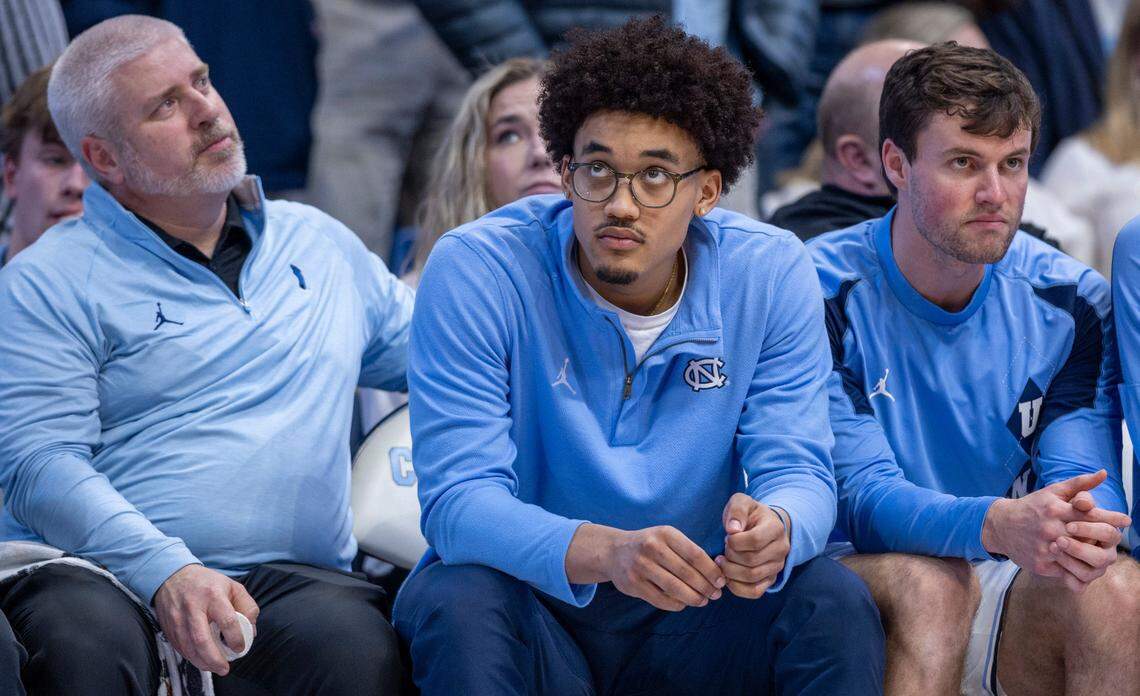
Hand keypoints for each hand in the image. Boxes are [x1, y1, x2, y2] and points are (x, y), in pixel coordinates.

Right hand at [154, 564, 259, 674]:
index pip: (227, 621)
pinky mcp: (169, 627)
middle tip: (225, 668)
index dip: (235, 638)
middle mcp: (193, 607)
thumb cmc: (207, 583)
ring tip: (215, 667)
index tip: (240, 647)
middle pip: (202, 640)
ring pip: (189, 647)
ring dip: (202, 662)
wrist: (173, 576)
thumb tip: (250, 631)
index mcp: (213, 595)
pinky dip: (191, 657)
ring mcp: (178, 618)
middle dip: (215, 659)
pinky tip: (201, 660)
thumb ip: (247, 607)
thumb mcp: (233, 586)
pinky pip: (180, 648)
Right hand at [566, 523, 724, 611]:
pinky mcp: (633, 584)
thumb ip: (688, 551)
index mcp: (665, 533)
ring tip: (703, 601)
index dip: (711, 570)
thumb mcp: (666, 537)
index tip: (721, 581)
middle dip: (705, 587)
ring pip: (675, 588)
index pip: (695, 554)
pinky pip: (661, 599)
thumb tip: (716, 574)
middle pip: (686, 573)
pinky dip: (676, 604)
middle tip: (716, 595)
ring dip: (693, 598)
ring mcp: (640, 566)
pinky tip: (684, 603)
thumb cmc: (650, 545)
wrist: (614, 551)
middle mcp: (651, 547)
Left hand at [715, 493, 789, 598]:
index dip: (735, 542)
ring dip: (730, 571)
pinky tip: (728, 576)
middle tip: (723, 550)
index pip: (754, 540)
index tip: (727, 537)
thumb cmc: (750, 514)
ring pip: (752, 577)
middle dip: (730, 556)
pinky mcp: (770, 580)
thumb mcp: (742, 502)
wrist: (764, 526)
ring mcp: (777, 566)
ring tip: (722, 561)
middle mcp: (781, 549)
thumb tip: (733, 530)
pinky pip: (755, 592)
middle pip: (751, 561)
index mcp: (775, 528)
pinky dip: (737, 588)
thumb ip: (737, 510)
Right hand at [982, 470, 1130, 591]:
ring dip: (1093, 558)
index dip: (1111, 518)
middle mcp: (1051, 529)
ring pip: (1078, 558)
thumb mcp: (1053, 491)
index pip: (1090, 514)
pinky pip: (1065, 571)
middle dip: (1105, 538)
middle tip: (1117, 539)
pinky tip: (1084, 566)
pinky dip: (1076, 570)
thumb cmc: (1031, 507)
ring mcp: (1045, 548)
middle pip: (1087, 537)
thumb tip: (1104, 473)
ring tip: (1103, 556)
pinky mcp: (1041, 564)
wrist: (1000, 526)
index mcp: (1055, 509)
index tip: (1126, 521)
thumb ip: (1079, 484)